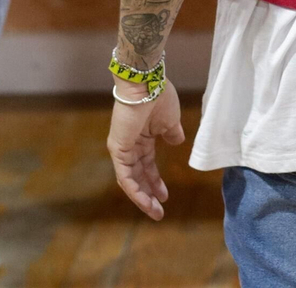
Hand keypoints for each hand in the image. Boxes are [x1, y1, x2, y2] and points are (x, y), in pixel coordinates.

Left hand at [107, 81, 185, 219]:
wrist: (147, 84)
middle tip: (158, 210)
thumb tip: (177, 141)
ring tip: (155, 212)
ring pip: (130, 179)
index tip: (165, 195)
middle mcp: (129, 145)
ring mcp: (122, 148)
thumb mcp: (170, 120)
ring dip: (142, 197)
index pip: (147, 165)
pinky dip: (134, 190)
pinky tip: (145, 202)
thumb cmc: (159, 97)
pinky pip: (125, 176)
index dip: (155, 181)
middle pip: (138, 175)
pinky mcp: (118, 150)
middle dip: (149, 193)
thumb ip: (171, 133)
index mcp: (142, 137)